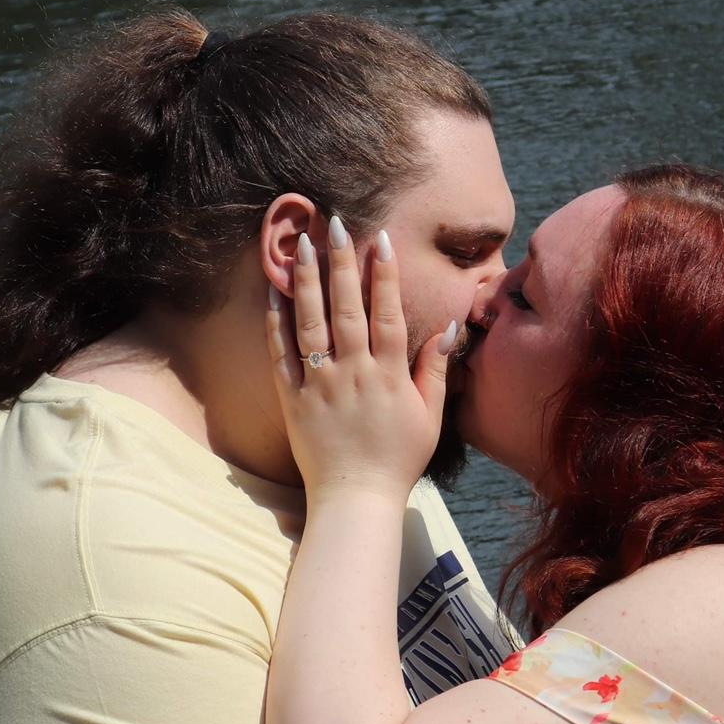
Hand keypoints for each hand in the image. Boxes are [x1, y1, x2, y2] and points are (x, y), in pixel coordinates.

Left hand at [267, 220, 454, 501]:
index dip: (385, 275)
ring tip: (301, 244)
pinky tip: (274, 291)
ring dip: (307, 281)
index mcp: (390, 377)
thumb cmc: (398, 460)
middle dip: (342, 263)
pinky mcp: (293, 400)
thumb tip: (449, 327)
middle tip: (335, 223)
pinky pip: (282, 354)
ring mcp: (320, 385)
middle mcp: (354, 374)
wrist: (355, 500)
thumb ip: (435, 370)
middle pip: (347, 309)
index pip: (389, 315)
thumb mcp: (430, 417)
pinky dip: (276, 322)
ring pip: (312, 323)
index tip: (380, 240)